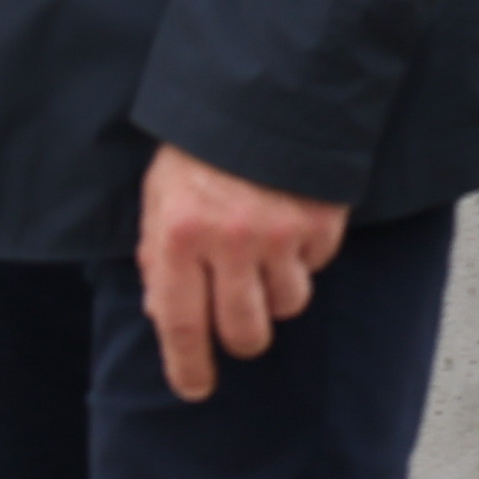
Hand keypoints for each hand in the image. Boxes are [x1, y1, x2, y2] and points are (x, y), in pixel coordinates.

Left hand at [138, 143, 351, 403]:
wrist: (267, 90)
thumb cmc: (205, 143)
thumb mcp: (160, 193)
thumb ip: (156, 254)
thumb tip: (161, 311)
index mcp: (178, 235)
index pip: (181, 325)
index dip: (188, 368)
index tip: (196, 388)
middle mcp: (229, 241)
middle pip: (245, 332)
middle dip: (242, 339)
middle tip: (239, 328)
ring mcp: (280, 234)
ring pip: (287, 306)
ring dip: (276, 295)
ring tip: (265, 260)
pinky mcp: (322, 223)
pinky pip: (316, 268)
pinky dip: (304, 258)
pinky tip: (289, 227)